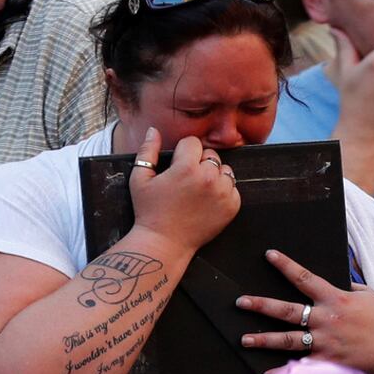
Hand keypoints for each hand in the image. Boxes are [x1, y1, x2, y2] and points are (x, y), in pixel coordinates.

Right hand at [130, 129, 239, 253]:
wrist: (165, 243)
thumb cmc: (149, 211)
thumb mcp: (140, 179)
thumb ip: (147, 150)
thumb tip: (154, 130)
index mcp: (186, 167)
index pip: (194, 143)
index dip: (184, 152)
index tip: (177, 165)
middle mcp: (208, 178)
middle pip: (211, 155)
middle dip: (200, 162)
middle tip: (187, 180)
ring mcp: (223, 193)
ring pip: (225, 170)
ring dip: (214, 175)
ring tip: (198, 190)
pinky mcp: (232, 206)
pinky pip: (233, 188)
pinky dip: (223, 191)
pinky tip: (207, 201)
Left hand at [237, 249, 373, 373]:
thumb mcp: (369, 296)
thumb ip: (348, 288)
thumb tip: (334, 282)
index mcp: (337, 298)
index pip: (305, 278)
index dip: (286, 265)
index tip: (269, 255)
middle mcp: (327, 320)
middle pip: (286, 310)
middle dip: (261, 305)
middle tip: (240, 301)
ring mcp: (326, 343)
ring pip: (287, 340)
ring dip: (263, 339)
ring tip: (244, 338)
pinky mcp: (329, 364)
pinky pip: (300, 367)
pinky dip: (283, 372)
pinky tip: (265, 373)